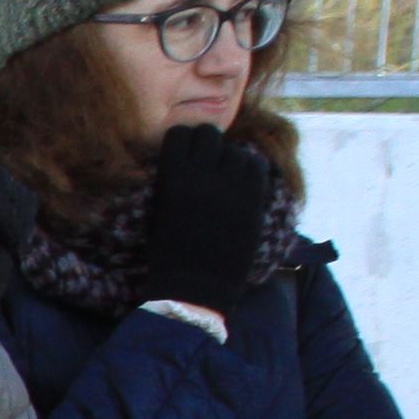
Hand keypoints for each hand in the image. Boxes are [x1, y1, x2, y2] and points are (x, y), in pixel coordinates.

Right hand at [140, 121, 275, 310]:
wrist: (195, 284)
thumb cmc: (170, 251)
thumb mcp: (162, 208)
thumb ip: (175, 178)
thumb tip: (191, 154)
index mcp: (172, 177)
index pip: (180, 134)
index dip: (183, 140)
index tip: (184, 151)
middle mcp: (202, 174)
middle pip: (209, 134)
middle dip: (208, 143)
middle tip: (208, 159)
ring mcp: (230, 184)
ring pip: (235, 149)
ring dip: (231, 157)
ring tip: (227, 173)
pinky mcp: (253, 196)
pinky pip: (256, 164)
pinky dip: (251, 167)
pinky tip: (243, 180)